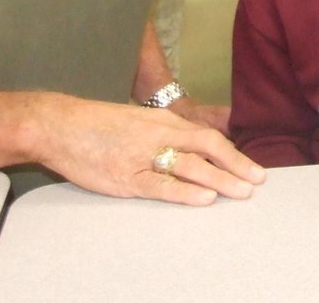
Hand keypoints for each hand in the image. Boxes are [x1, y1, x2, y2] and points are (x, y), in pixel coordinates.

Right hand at [32, 94, 264, 205]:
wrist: (60, 125)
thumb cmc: (99, 125)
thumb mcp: (139, 120)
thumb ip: (166, 133)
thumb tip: (195, 149)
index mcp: (164, 121)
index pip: (207, 137)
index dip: (233, 152)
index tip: (252, 167)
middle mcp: (159, 135)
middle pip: (207, 148)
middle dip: (236, 165)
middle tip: (258, 181)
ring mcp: (142, 156)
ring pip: (190, 167)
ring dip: (219, 180)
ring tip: (241, 192)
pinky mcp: (125, 177)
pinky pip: (161, 185)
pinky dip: (185, 192)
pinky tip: (204, 198)